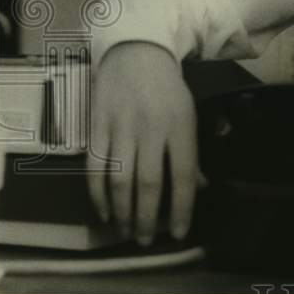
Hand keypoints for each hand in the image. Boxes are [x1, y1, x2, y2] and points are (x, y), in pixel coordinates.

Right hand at [87, 42, 201, 244]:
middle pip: (148, 183)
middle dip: (146, 218)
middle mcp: (151, 129)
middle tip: (145, 241)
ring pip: (119, 180)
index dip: (181, 208)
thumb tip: (199, 189)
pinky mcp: (97, 126)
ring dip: (121, 212)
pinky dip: (97, 194)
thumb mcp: (189, 115)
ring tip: (124, 232)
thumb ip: (191, 152)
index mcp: (181, 126)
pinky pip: (94, 168)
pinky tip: (103, 211)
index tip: (178, 234)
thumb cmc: (168, 89)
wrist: (137, 52)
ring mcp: (121, 127)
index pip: (183, 175)